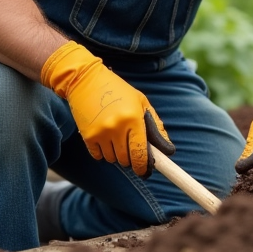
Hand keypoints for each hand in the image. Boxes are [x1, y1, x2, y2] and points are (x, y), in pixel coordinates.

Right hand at [40, 41, 173, 176]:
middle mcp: (117, 128)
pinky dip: (103, 153)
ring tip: (117, 138)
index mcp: (133, 119)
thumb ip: (155, 126)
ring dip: (117, 154)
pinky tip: (105, 138)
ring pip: (112, 159)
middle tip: (131, 149)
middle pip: (126, 160)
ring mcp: (101, 133)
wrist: (86, 80)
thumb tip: (167, 150)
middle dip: (131, 159)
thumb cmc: (118, 90)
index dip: (143, 166)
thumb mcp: (141, 102)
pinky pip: (98, 156)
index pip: (141, 153)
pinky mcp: (87, 136)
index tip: (145, 171)